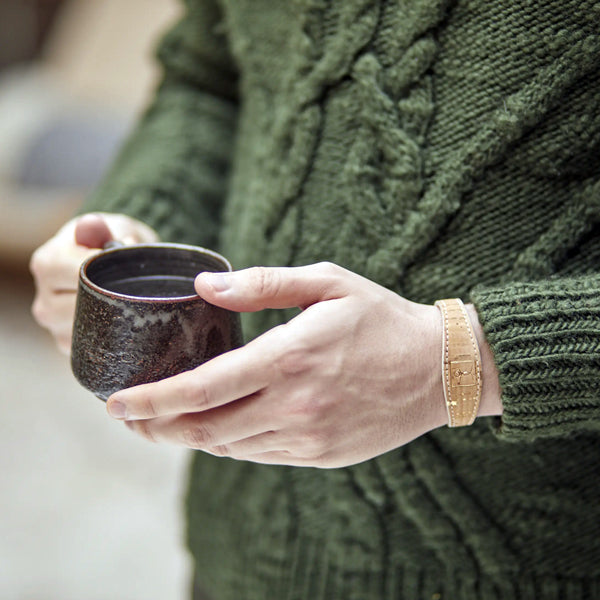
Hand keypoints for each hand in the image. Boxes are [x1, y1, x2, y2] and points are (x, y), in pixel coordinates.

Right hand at [30, 213, 158, 353]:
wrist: (106, 266)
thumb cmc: (110, 244)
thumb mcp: (114, 228)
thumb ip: (111, 231)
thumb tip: (113, 236)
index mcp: (46, 265)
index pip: (78, 274)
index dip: (110, 271)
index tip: (129, 265)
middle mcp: (44, 300)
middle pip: (85, 307)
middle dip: (117, 297)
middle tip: (137, 286)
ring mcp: (55, 328)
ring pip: (93, 331)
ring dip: (119, 317)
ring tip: (131, 300)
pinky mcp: (71, 347)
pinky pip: (98, 346)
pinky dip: (117, 334)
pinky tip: (126, 319)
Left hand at [107, 263, 451, 467]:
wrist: (439, 369)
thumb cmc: (381, 318)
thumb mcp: (326, 284)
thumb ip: (263, 284)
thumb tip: (206, 287)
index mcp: (291, 357)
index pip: (203, 388)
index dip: (152, 398)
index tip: (117, 403)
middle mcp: (294, 406)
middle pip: (204, 428)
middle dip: (157, 426)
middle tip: (128, 418)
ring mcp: (307, 438)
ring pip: (228, 447)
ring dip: (188, 437)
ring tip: (162, 423)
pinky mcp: (320, 455)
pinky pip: (258, 455)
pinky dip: (228, 443)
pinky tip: (218, 427)